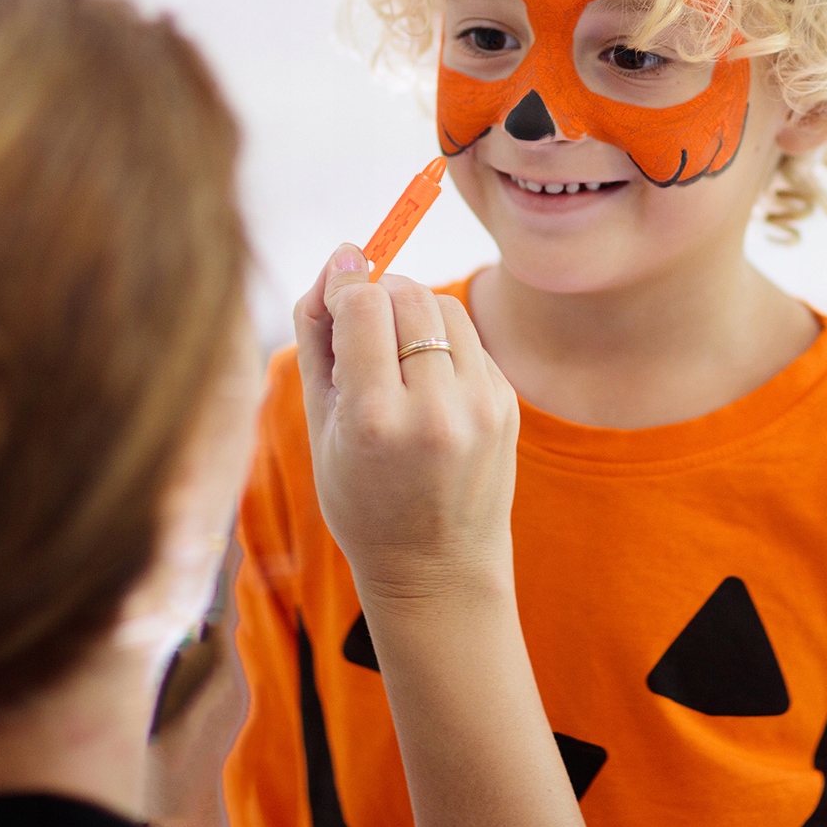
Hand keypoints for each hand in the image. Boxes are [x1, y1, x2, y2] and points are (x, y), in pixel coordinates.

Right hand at [293, 247, 588, 826]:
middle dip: (381, 295)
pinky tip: (427, 387)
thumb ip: (319, 336)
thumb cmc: (361, 497)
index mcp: (375, 420)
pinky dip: (443, 346)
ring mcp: (479, 409)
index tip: (337, 292)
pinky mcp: (507, 406)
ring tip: (394, 354)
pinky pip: (470, 342)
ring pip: (446, 308)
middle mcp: (434, 411)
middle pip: (409, 295)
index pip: (366, 303)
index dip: (346, 286)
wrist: (436, 572)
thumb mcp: (321, 426)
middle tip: (362, 322)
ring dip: (415, 313)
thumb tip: (341, 255)